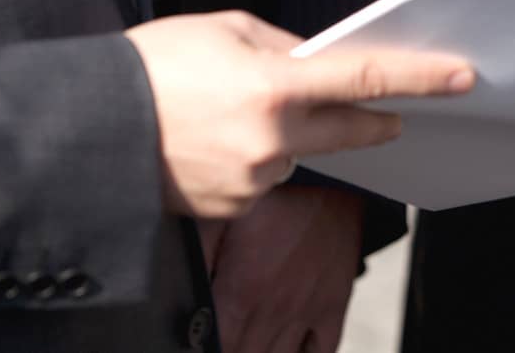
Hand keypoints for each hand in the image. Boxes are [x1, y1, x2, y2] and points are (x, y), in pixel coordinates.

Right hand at [125, 11, 473, 218]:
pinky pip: (266, 176)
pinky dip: (254, 157)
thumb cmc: (153, 65)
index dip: (421, 78)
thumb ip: (285, 48)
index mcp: (275, 85)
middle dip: (374, 119)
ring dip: (289, 133)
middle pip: (353, 130)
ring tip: (227, 111)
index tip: (462, 77)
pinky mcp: (237, 206)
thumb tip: (322, 65)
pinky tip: (213, 140)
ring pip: (301, 151)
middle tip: (386, 112)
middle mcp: (273, 139)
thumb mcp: (224, 30)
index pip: (366, 79)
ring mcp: (256, 179)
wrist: (87, 127)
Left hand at [206, 184, 362, 352]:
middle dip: (231, 349)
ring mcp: (307, 310)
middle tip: (228, 336)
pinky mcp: (334, 304)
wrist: (331, 178)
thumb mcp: (221, 219)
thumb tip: (179, 295)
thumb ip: (197, 258)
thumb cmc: (274, 194)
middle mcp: (274, 309)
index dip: (207, 346)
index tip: (205, 339)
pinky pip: (322, 351)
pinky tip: (289, 350)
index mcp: (241, 292)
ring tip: (252, 343)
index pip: (217, 346)